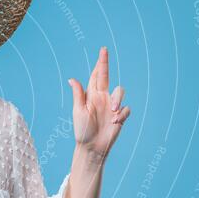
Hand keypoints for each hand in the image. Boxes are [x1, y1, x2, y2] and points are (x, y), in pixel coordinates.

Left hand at [68, 46, 130, 161]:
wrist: (92, 147)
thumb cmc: (82, 130)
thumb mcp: (79, 111)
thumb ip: (78, 95)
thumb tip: (72, 79)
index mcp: (92, 95)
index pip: (96, 76)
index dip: (100, 63)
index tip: (102, 50)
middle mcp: (102, 98)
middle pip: (106, 77)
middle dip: (105, 64)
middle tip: (104, 52)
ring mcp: (112, 106)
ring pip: (119, 92)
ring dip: (117, 99)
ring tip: (112, 111)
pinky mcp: (120, 116)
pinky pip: (126, 109)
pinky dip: (122, 114)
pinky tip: (115, 122)